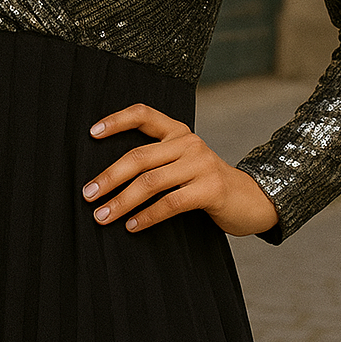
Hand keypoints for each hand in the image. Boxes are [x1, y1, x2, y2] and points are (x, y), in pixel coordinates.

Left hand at [82, 102, 278, 236]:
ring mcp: (201, 165)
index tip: (91, 133)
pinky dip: (146, 217)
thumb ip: (157, 161)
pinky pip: (170, 203)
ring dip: (121, 202)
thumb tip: (108, 180)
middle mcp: (189, 143)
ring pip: (151, 182)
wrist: (253, 200)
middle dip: (109, 177)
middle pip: (139, 156)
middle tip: (88, 195)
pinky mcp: (210, 189)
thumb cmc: (207, 185)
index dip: (116, 121)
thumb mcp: (184, 163)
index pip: (144, 114)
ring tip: (102, 216)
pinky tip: (132, 226)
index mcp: (179, 132)